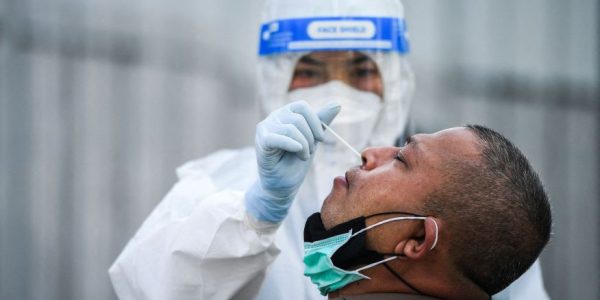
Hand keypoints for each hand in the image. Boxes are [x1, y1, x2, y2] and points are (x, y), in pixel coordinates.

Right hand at [245, 101, 340, 221]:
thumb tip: (337, 104)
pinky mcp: (262, 142)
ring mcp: (265, 128)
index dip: (315, 122)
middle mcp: (273, 117)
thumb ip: (321, 121)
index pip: (302, 107)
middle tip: (310, 152)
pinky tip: (298, 152)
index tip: (320, 139)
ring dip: (303, 145)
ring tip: (303, 156)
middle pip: (298, 118)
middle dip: (310, 137)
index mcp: (285, 113)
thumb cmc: (295, 161)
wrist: (283, 185)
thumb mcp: (312, 139)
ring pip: (291, 128)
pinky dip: (292, 145)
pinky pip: (278, 137)